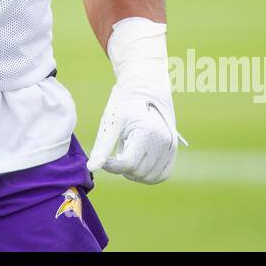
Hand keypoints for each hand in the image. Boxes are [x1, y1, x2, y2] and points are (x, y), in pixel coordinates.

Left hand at [86, 17, 182, 183]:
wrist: (146, 87)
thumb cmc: (125, 103)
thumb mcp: (111, 122)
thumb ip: (102, 146)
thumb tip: (91, 168)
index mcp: (146, 133)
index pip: (127, 164)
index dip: (112, 165)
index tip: (104, 159)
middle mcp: (163, 142)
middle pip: (137, 172)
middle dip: (123, 166)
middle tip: (119, 147)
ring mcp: (171, 147)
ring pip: (150, 177)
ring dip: (136, 172)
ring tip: (129, 151)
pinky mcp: (174, 150)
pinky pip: (162, 174)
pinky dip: (149, 174)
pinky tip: (139, 160)